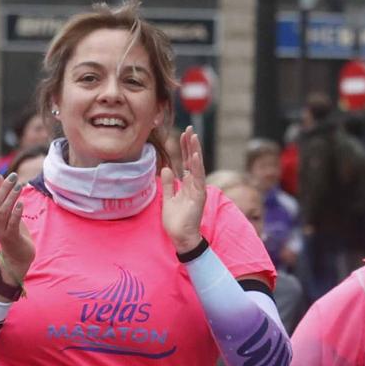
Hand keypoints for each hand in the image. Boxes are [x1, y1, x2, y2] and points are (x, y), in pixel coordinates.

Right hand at [0, 171, 33, 285]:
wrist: (17, 256)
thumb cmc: (13, 231)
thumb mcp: (6, 212)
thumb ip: (2, 196)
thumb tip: (0, 177)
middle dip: (4, 188)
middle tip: (14, 176)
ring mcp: (0, 230)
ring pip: (3, 211)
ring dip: (11, 197)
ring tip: (19, 186)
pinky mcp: (11, 237)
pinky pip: (12, 222)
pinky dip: (16, 212)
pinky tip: (21, 202)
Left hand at [160, 127, 208, 253]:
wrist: (181, 237)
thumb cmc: (176, 221)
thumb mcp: (168, 199)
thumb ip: (168, 184)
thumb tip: (166, 168)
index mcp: (188, 185)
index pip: (187, 163)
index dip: (185, 149)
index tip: (182, 134)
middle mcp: (195, 185)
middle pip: (193, 160)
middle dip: (190, 144)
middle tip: (189, 128)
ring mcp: (198, 189)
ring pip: (197, 166)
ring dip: (195, 151)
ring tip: (193, 136)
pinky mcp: (199, 196)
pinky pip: (198, 178)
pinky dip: (197, 166)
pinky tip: (195, 154)